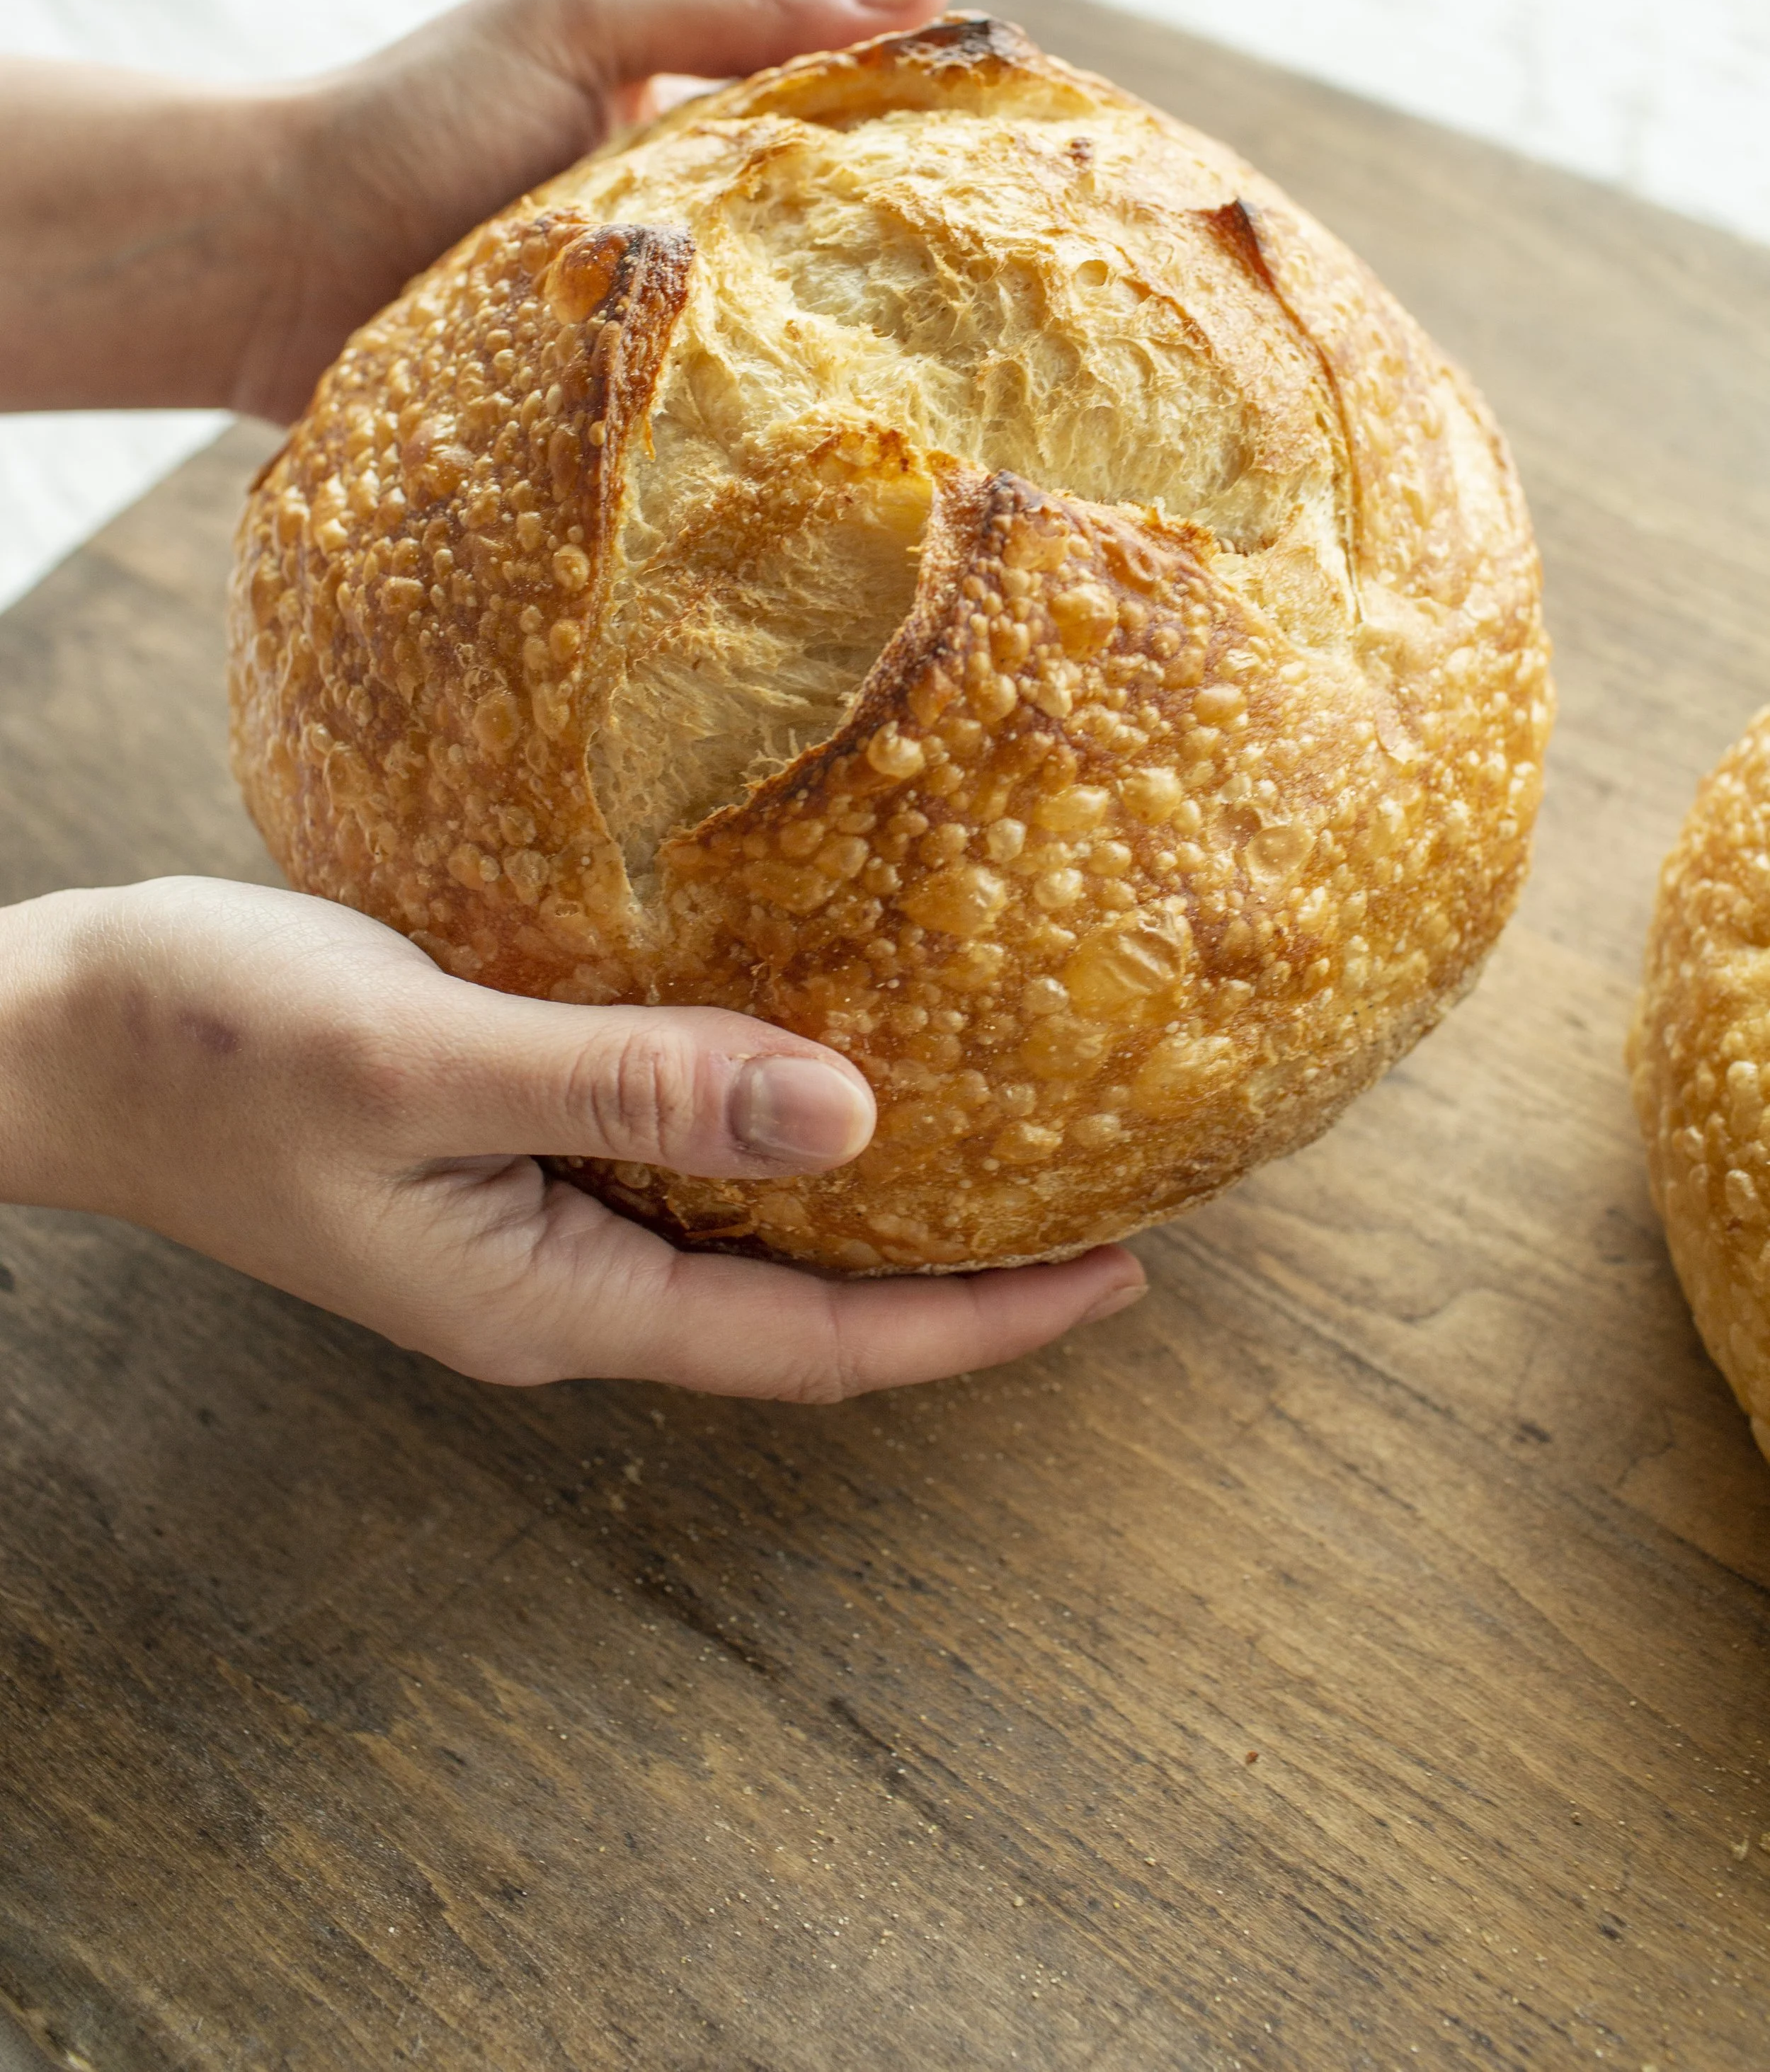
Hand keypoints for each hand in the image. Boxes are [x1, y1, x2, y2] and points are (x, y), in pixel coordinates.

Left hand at [0, 0, 953, 422]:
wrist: (264, 265)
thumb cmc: (413, 117)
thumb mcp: (583, 16)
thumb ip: (738, 2)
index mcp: (707, 139)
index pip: (863, 147)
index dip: (951, 167)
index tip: (1056, 198)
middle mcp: (698, 249)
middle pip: (845, 274)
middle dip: (929, 301)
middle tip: (1045, 337)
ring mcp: (661, 355)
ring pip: (790, 378)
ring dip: (854, 397)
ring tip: (968, 426)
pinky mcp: (617, 447)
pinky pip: (709, 460)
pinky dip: (761, 470)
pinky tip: (838, 490)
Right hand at [0, 878, 1145, 1397]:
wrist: (58, 1029)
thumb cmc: (212, 1043)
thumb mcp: (429, 1061)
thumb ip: (635, 1088)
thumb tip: (849, 1119)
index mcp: (551, 1297)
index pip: (814, 1347)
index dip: (976, 1324)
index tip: (1118, 1275)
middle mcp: (557, 1279)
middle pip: (799, 1305)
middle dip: (950, 1270)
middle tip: (1100, 1196)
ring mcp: (527, 1218)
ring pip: (741, 1230)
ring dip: (865, 1195)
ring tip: (1001, 1128)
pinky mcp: (500, 1145)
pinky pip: (672, 1153)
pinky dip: (764, 1121)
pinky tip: (814, 1054)